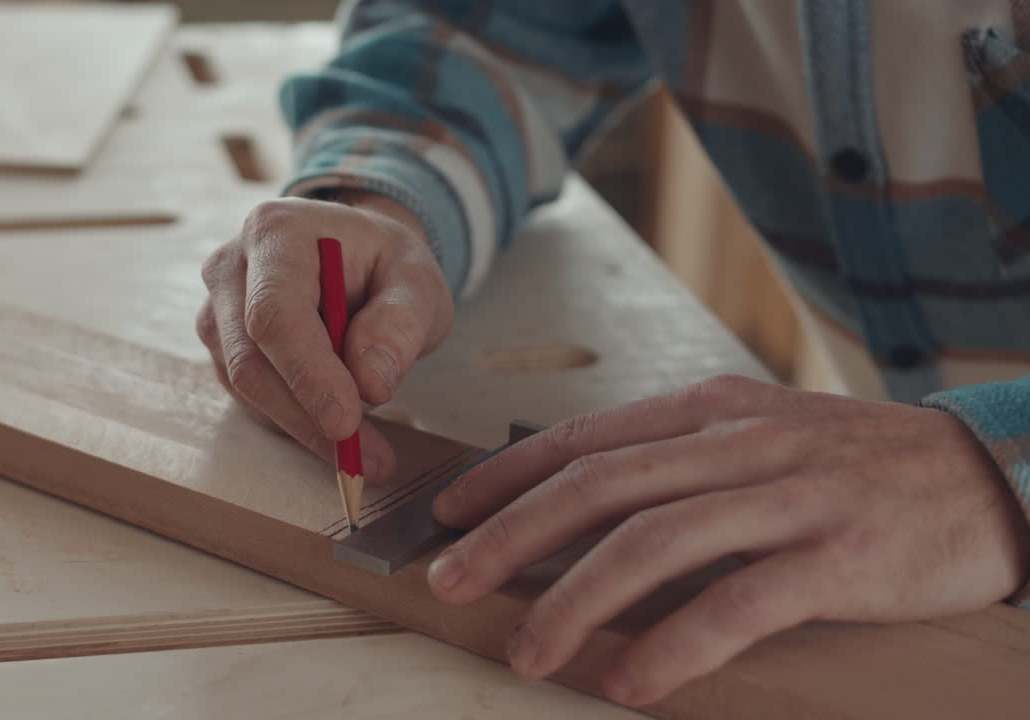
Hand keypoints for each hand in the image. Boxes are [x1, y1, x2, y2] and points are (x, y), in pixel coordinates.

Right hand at [197, 191, 452, 483]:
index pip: (274, 313)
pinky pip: (252, 401)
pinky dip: (297, 425)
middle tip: (366, 462)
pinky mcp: (223, 351)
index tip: (346, 423)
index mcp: (275, 234)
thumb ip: (400, 322)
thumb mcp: (417, 281)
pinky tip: (339, 429)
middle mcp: (231, 269)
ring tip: (369, 452)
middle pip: (251, 361)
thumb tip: (370, 382)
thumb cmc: (385, 265)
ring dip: (306, 429)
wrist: (358, 257)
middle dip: (307, 418)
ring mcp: (218, 312)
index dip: (307, 374)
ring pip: (248, 390)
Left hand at [425, 374, 1029, 706]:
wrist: (985, 473)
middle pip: (599, 486)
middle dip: (511, 536)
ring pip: (655, 542)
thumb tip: (582, 503)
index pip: (584, 438)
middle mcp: (738, 442)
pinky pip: (739, 601)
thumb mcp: (757, 437)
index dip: (506, 476)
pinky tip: (631, 680)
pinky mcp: (839, 555)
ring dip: (575, 599)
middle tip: (450, 581)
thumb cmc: (854, 463)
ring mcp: (789, 495)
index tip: (449, 514)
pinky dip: (675, 643)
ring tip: (527, 650)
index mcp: (708, 410)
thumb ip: (676, 461)